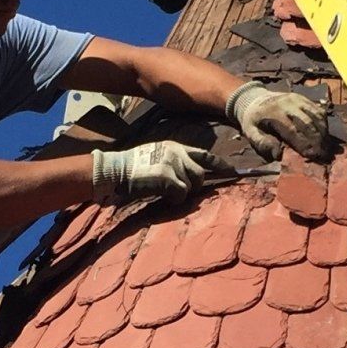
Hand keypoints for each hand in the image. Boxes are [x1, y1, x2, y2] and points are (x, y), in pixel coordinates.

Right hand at [91, 140, 213, 205]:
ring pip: (192, 185)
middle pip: (201, 173)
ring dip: (181, 193)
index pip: (205, 154)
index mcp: (175, 147)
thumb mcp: (156, 157)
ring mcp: (172, 163)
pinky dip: (174, 200)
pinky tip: (162, 197)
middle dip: (195, 186)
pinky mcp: (166, 177)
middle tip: (178, 192)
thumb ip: (174, 163)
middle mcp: (176, 152)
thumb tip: (191, 178)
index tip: (233, 172)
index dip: (220, 164)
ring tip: (165, 193)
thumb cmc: (131, 169)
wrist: (113, 171)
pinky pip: (181, 194)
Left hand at [226, 83, 330, 160]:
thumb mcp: (250, 132)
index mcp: (274, 113)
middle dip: (317, 140)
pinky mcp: (304, 98)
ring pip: (316, 115)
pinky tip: (326, 135)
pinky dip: (324, 123)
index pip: (293, 130)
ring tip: (328, 148)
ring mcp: (297, 99)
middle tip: (324, 155)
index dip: (304, 144)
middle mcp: (287, 103)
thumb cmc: (254, 121)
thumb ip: (262, 143)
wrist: (254, 99)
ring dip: (323, 132)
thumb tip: (278, 154)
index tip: (313, 156)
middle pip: (307, 122)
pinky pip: (318, 110)